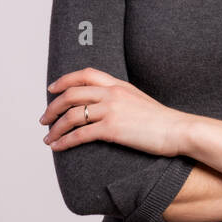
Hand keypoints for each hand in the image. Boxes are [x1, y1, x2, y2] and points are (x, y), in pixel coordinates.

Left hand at [40, 67, 190, 156]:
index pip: (85, 74)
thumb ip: (121, 98)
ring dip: (55, 127)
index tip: (52, 89)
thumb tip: (106, 107)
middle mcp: (112, 94)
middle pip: (71, 94)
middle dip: (52, 107)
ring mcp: (111, 110)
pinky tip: (58, 147)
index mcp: (118, 85)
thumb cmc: (162, 121)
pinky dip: (64, 141)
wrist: (178, 130)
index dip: (64, 80)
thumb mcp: (139, 100)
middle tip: (44, 119)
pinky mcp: (112, 129)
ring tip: (48, 138)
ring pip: (71, 115)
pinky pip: (80, 134)